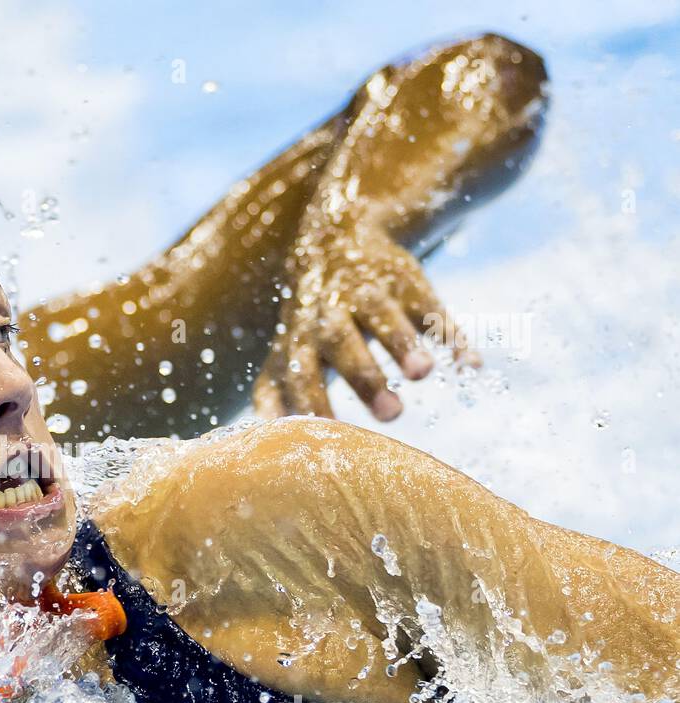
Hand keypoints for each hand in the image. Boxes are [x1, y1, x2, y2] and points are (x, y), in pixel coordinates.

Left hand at [253, 216, 476, 420]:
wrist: (337, 235)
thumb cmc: (312, 314)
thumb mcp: (287, 345)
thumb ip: (275, 387)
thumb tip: (262, 429)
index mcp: (300, 336)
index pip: (298, 373)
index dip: (311, 403)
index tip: (330, 439)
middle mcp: (330, 313)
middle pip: (340, 342)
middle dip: (364, 376)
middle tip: (392, 416)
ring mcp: (369, 293)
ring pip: (382, 316)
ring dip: (402, 343)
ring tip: (423, 374)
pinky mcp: (405, 280)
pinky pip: (430, 307)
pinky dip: (450, 335)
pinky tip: (469, 365)